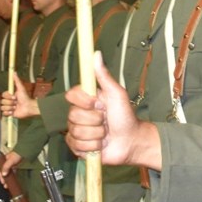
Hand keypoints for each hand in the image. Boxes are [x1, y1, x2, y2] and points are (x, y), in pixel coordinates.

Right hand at [0, 73, 38, 118]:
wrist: (29, 107)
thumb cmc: (25, 97)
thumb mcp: (21, 88)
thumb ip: (17, 80)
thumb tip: (14, 72)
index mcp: (9, 95)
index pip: (3, 95)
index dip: (8, 96)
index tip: (14, 97)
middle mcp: (8, 101)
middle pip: (2, 102)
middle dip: (10, 102)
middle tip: (16, 103)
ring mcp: (8, 108)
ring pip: (3, 108)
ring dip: (10, 108)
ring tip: (16, 107)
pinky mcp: (9, 114)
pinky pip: (4, 114)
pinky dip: (8, 113)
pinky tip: (13, 112)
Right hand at [0, 150, 21, 185]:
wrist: (25, 151)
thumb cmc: (17, 154)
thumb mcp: (11, 161)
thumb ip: (6, 167)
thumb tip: (3, 174)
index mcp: (3, 161)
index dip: (0, 176)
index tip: (2, 182)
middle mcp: (6, 163)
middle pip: (3, 172)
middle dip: (3, 179)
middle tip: (5, 185)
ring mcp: (11, 165)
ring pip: (8, 173)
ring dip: (7, 179)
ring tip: (8, 184)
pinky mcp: (15, 166)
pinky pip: (12, 172)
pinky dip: (12, 176)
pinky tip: (13, 180)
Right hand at [66, 51, 156, 167]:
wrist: (130, 141)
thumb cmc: (125, 116)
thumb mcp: (117, 94)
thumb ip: (104, 76)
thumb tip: (96, 54)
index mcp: (86, 99)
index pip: (71, 95)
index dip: (83, 101)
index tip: (98, 103)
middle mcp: (78, 113)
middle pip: (73, 115)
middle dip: (95, 120)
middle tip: (106, 121)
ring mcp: (76, 130)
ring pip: (76, 131)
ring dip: (96, 135)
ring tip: (106, 134)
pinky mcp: (77, 146)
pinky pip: (77, 145)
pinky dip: (92, 147)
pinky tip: (100, 144)